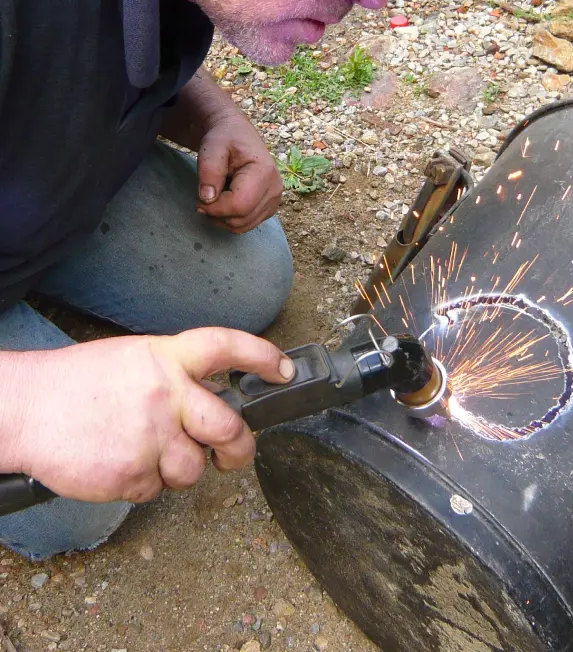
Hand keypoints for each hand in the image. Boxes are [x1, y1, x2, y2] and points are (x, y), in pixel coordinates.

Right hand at [7, 328, 293, 503]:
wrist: (24, 408)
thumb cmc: (79, 383)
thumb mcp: (135, 358)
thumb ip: (176, 374)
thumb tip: (213, 398)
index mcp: (167, 358)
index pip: (227, 347)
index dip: (262, 357)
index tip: (283, 370)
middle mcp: (166, 394)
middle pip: (230, 427)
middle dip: (241, 449)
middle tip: (236, 455)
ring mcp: (150, 436)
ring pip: (194, 468)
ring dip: (180, 470)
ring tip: (147, 454)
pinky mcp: (131, 474)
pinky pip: (156, 490)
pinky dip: (143, 484)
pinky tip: (119, 464)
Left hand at [196, 110, 282, 233]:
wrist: (237, 135)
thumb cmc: (224, 138)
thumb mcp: (212, 148)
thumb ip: (209, 171)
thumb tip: (207, 199)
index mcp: (264, 172)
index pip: (239, 206)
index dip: (214, 208)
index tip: (199, 199)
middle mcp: (275, 189)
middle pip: (241, 219)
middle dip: (216, 213)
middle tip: (205, 197)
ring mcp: (275, 200)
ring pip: (243, 225)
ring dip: (222, 217)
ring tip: (216, 196)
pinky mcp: (270, 207)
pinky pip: (247, 224)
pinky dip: (231, 218)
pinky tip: (226, 201)